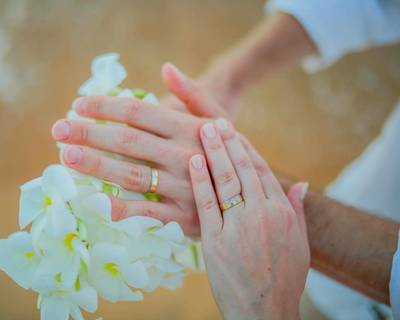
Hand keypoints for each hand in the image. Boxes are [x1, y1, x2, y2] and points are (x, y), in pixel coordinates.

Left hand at [51, 64, 221, 236]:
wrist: (257, 195)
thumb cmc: (229, 151)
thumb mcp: (220, 117)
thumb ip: (193, 93)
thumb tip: (166, 68)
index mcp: (189, 128)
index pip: (139, 112)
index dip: (106, 107)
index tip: (78, 105)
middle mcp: (184, 154)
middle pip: (128, 140)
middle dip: (89, 133)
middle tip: (57, 129)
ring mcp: (183, 186)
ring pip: (131, 174)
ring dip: (96, 165)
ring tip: (66, 156)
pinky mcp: (183, 217)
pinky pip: (146, 213)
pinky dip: (118, 209)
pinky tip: (93, 202)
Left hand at [188, 120, 309, 318]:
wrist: (265, 310)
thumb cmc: (283, 277)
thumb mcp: (300, 243)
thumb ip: (297, 210)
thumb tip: (300, 184)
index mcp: (282, 211)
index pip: (262, 170)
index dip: (246, 148)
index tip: (235, 132)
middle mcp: (262, 212)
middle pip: (243, 168)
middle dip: (229, 142)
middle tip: (216, 122)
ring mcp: (239, 224)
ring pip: (226, 179)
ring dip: (215, 151)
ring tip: (205, 130)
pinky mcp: (217, 239)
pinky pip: (208, 203)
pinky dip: (200, 180)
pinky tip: (194, 161)